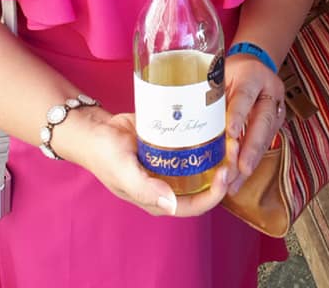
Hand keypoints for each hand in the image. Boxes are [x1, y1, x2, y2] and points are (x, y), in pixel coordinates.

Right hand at [57, 107, 232, 217]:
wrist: (94, 130)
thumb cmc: (105, 154)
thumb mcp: (122, 171)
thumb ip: (145, 188)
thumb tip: (170, 204)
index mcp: (159, 200)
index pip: (195, 205)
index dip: (215, 194)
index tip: (226, 173)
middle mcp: (169, 184)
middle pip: (204, 184)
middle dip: (222, 171)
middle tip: (233, 149)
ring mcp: (171, 165)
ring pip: (201, 164)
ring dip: (217, 153)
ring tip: (229, 135)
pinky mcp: (170, 145)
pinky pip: (192, 144)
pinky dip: (205, 137)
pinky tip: (215, 124)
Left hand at [224, 55, 285, 195]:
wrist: (254, 65)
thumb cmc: (231, 72)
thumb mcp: (220, 75)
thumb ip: (212, 96)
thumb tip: (190, 122)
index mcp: (253, 75)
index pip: (245, 95)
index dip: (238, 114)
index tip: (231, 133)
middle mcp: (270, 91)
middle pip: (263, 120)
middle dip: (252, 147)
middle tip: (242, 167)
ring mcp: (277, 108)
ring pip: (267, 136)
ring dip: (251, 160)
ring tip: (236, 181)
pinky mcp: (277, 123)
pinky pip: (265, 144)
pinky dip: (251, 162)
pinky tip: (239, 179)